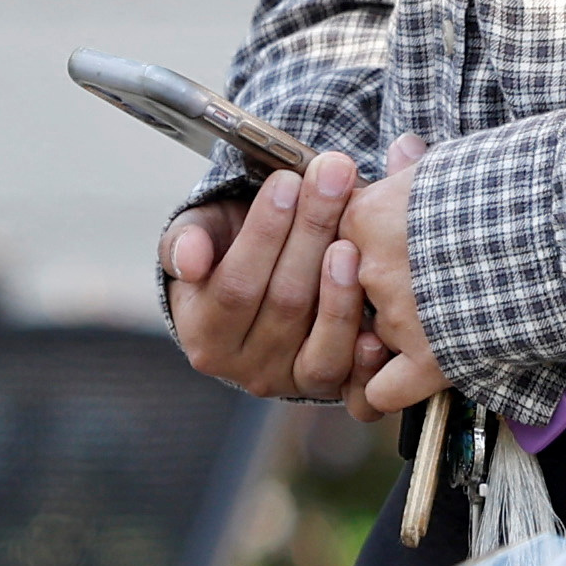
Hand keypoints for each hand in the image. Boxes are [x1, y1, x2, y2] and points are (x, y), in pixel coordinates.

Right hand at [165, 144, 404, 403]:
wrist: (261, 286)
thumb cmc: (227, 252)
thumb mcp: (198, 236)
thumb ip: (185, 240)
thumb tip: (190, 258)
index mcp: (204, 334)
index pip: (236, 284)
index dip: (263, 233)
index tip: (286, 180)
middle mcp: (245, 368)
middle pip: (285, 302)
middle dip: (312, 233)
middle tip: (335, 176)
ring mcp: (290, 382)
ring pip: (321, 343)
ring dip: (341, 291)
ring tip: (354, 239)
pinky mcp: (331, 388)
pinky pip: (352, 378)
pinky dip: (368, 350)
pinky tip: (381, 311)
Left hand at [338, 147, 447, 417]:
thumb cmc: (519, 187)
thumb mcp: (457, 162)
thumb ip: (415, 168)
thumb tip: (401, 148)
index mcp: (366, 216)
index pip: (344, 237)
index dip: (376, 242)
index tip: (409, 241)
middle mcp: (369, 268)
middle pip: (357, 287)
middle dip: (392, 286)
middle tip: (436, 277)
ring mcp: (397, 317)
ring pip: (375, 334)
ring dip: (406, 329)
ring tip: (458, 311)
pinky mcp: (430, 361)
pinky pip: (382, 391)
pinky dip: (392, 388)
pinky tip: (411, 376)